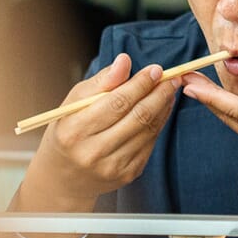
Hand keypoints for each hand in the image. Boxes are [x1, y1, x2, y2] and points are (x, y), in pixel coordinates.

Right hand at [15, 54, 180, 217]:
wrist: (64, 176)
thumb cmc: (69, 131)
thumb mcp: (74, 103)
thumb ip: (102, 82)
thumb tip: (124, 60)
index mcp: (74, 130)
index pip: (117, 102)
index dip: (140, 84)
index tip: (156, 69)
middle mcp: (93, 151)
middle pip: (138, 116)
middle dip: (159, 94)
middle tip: (172, 78)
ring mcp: (113, 166)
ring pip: (148, 130)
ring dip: (163, 107)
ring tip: (169, 91)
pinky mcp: (128, 173)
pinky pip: (150, 143)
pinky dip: (159, 123)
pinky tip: (162, 110)